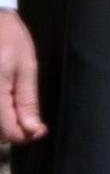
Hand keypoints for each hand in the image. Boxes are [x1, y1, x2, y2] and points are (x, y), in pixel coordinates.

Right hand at [0, 11, 46, 142]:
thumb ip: (27, 101)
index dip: (26, 136)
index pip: (8, 132)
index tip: (40, 129)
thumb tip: (33, 130)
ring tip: (16, 108)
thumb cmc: (9, 37)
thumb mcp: (26, 66)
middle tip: (29, 117)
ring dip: (5, 121)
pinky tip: (5, 100)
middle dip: (15, 128)